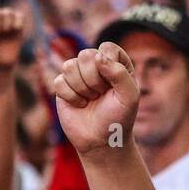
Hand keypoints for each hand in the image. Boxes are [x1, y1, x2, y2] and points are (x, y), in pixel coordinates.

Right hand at [50, 43, 138, 158]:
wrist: (102, 141)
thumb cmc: (119, 119)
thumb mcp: (129, 97)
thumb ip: (120, 73)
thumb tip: (98, 56)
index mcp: (116, 64)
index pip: (107, 48)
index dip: (108, 65)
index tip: (113, 84)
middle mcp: (96, 66)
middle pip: (85, 55)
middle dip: (94, 80)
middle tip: (101, 95)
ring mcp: (78, 75)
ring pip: (69, 66)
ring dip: (82, 88)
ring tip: (91, 100)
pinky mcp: (63, 86)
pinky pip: (59, 81)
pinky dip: (71, 97)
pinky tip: (80, 105)